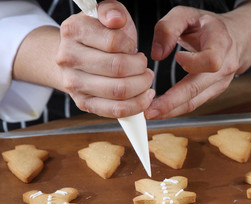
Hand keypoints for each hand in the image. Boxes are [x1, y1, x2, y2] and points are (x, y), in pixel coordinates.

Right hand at [56, 0, 154, 117]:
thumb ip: (112, 10)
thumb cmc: (99, 36)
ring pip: (119, 91)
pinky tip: (145, 96)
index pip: (114, 41)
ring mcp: (74, 83)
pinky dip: (137, 105)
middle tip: (144, 66)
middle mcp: (68, 57)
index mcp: (73, 30)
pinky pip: (116, 110)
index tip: (133, 48)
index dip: (131, 46)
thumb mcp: (106, 15)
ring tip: (145, 79)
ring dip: (142, 86)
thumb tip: (116, 19)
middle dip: (140, 68)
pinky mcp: (84, 103)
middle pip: (118, 68)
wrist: (76, 56)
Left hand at [145, 2, 250, 119]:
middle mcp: (224, 66)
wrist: (234, 38)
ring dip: (171, 110)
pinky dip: (176, 109)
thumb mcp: (187, 14)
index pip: (212, 60)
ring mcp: (220, 83)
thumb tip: (157, 54)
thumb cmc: (208, 26)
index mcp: (221, 43)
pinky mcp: (213, 92)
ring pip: (195, 101)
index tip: (178, 57)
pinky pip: (194, 103)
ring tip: (150, 113)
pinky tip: (160, 110)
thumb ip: (168, 28)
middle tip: (150, 109)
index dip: (193, 62)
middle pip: (198, 89)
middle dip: (172, 101)